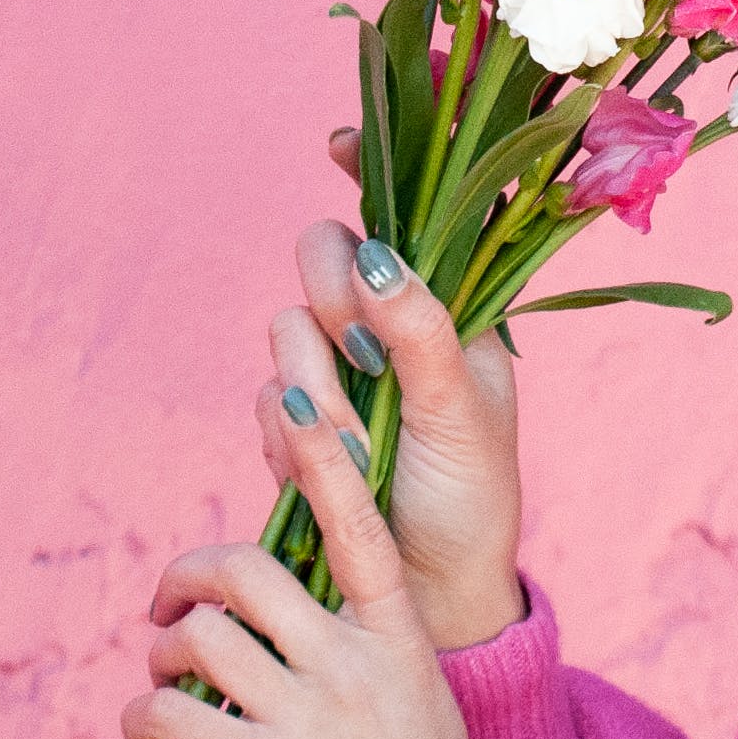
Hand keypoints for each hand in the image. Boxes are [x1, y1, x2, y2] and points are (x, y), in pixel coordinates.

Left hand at [120, 378, 472, 738]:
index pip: (358, 526)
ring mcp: (303, 717)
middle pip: (249, 574)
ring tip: (162, 677)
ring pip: (201, 640)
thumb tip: (295, 614)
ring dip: (164, 652)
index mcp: (397, 639)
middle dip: (191, 574)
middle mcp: (349, 665)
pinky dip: (144, 717)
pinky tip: (147, 731)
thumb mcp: (418, 704)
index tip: (292, 397)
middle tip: (170, 601)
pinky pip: (171, 716)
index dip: (319, 458)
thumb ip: (366, 650)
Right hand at [273, 155, 529, 652]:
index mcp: (450, 308)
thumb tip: (379, 256)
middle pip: (326, 255)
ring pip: (287, 324)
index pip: (408, 213)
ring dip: (316, 378)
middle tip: (361, 352)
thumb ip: (420, 330)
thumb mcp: (461, 411)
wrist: (432, 594)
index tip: (338, 143)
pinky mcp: (300, 420)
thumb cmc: (470, 498)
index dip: (372, 165)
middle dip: (333, 298)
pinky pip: (267, 393)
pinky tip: (327, 465)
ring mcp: (340, 372)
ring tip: (357, 437)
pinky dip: (291, 429)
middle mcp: (390, 327)